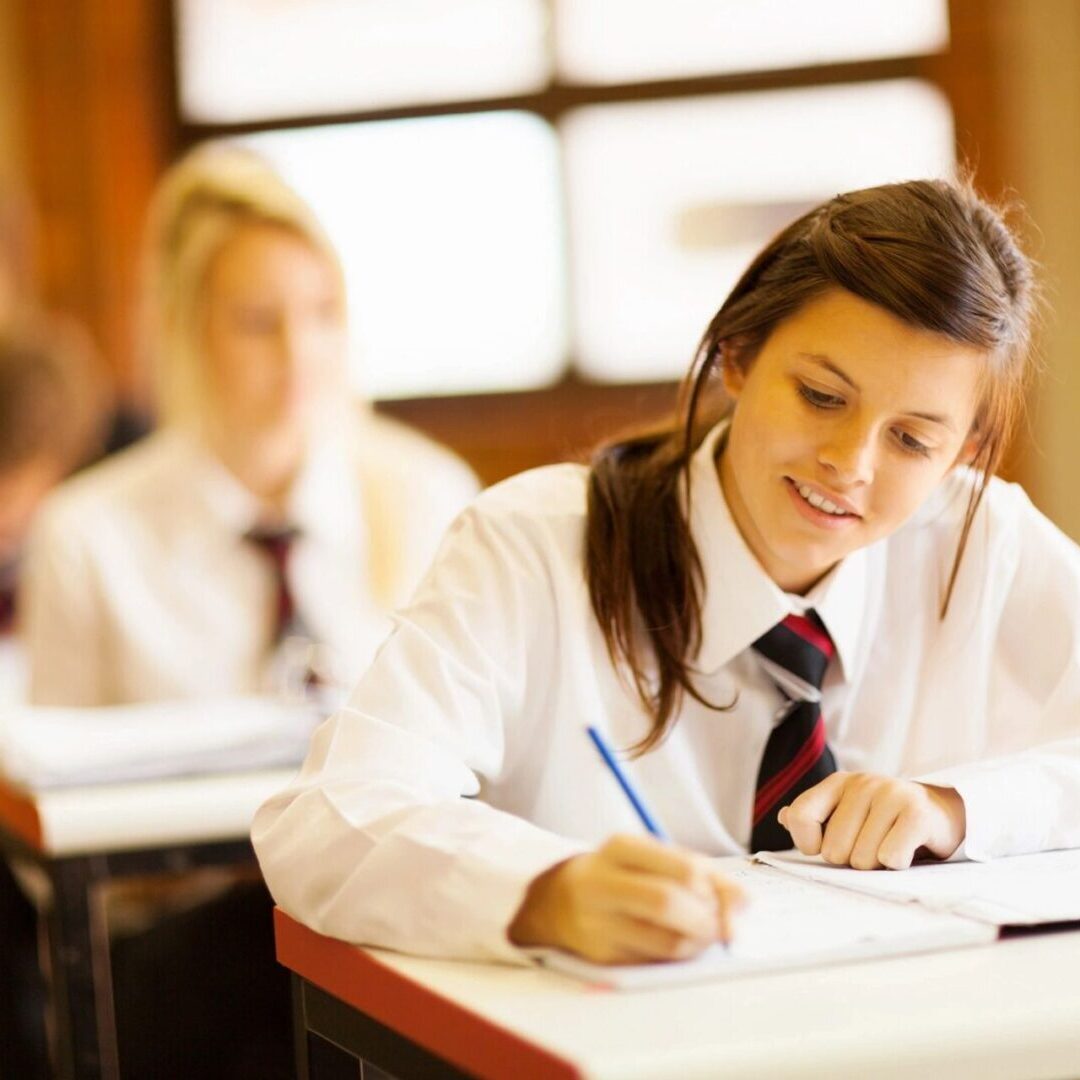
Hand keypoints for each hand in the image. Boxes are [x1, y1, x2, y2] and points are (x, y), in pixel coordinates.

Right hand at [507, 834, 743, 963]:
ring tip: (701, 935)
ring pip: (667, 942)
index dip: (713, 890)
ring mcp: (598, 923)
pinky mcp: (602, 957)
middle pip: (669, 904)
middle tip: (718, 925)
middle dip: (705, 920)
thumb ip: (706, 874)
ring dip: (698, 944)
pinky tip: (677, 945)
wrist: (560, 900)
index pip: (682, 869)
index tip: (721, 898)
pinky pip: (655, 964)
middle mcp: (602, 882)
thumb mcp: (657, 858)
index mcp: (620, 847)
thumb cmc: (624, 875)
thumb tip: (746, 904)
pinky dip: (678, 959)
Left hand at [778, 772, 965, 869]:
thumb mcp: (846, 813)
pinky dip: (897, 863)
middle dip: (852, 859)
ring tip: (890, 844)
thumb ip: (814, 817)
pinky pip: (890, 858)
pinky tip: (907, 849)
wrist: (938, 812)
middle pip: (834, 850)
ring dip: (877, 864)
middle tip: (872, 844)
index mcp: (837, 783)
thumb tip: (783, 817)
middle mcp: (861, 783)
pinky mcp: (916, 813)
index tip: (823, 847)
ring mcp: (890, 794)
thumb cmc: (883, 819)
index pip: (799, 816)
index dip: (808, 843)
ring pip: (863, 858)